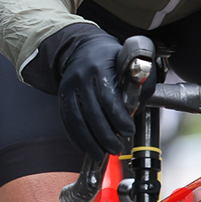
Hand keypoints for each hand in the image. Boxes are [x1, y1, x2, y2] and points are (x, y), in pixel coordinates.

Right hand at [57, 32, 134, 160]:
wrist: (82, 47)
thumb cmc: (109, 57)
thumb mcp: (128, 64)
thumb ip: (139, 85)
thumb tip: (138, 111)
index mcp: (99, 68)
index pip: (108, 98)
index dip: (119, 118)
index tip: (128, 132)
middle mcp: (81, 78)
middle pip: (92, 113)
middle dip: (105, 135)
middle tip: (116, 148)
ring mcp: (68, 88)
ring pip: (77, 120)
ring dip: (89, 141)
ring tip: (100, 154)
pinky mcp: (61, 97)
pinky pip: (67, 121)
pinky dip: (76, 137)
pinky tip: (85, 147)